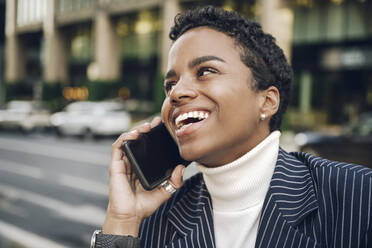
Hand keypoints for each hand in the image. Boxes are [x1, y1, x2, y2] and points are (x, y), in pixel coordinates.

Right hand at [102, 116, 184, 236]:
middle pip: (138, 139)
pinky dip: (124, 138)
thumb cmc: (144, 205)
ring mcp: (124, 163)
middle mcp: (133, 162)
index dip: (154, 134)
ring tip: (146, 127)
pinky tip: (134, 135)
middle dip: (146, 128)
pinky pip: (117, 147)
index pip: (148, 145)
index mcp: (144, 166)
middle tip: (156, 122)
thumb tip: (181, 168)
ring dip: (136, 130)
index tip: (163, 126)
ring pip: (128, 140)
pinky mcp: (116, 165)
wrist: (131, 215)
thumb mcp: (166, 191)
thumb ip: (175, 181)